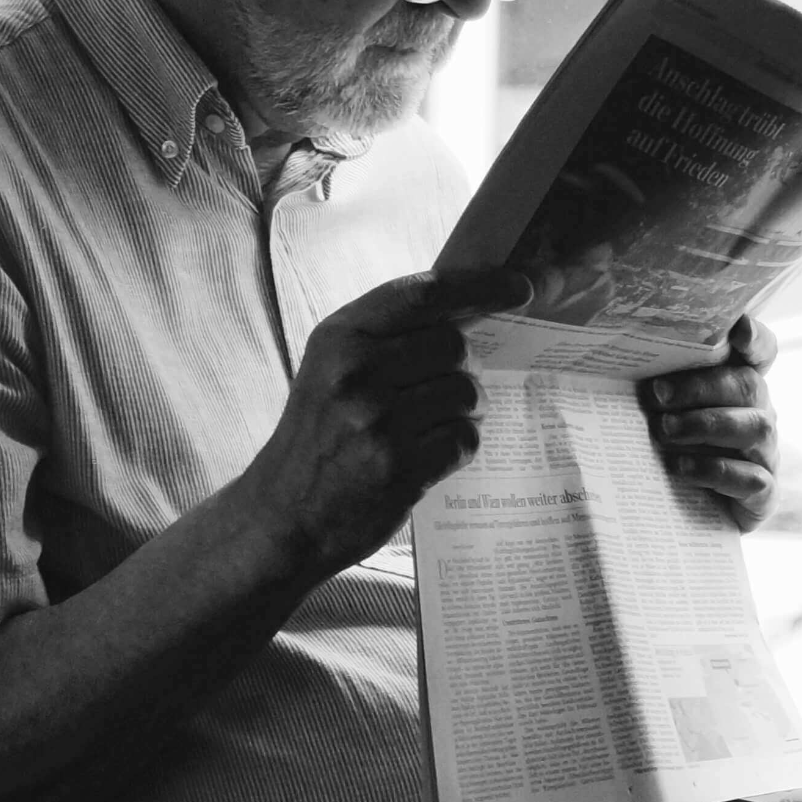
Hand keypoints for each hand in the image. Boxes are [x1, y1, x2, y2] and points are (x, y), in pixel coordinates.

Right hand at [239, 268, 531, 575]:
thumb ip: (386, 335)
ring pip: (466, 392)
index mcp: (340, 336)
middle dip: (465, 365)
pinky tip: (433, 453)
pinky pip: (465, 439)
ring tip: (435, 424)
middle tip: (448, 386)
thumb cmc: (316, 435)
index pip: (424, 293)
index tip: (519, 287)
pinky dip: (461, 445)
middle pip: (455, 345)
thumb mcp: (331, 367)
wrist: (281, 516)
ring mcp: (378, 421)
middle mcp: (357, 372)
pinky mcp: (399, 467)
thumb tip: (469, 309)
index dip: (480, 285)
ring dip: (467, 408)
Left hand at [643, 315, 779, 531]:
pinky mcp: (763, 493)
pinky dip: (714, 470)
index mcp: (741, 385)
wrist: (688, 516)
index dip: (756, 338)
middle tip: (656, 395)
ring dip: (706, 425)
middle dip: (701, 386)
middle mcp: (761, 413)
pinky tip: (680, 468)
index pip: (762, 351)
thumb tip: (621, 363)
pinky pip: (752, 478)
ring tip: (664, 431)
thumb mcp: (665, 411)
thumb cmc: (673, 449)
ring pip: (755, 428)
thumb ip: (660, 385)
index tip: (739, 328)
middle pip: (749, 385)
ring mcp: (766, 453)